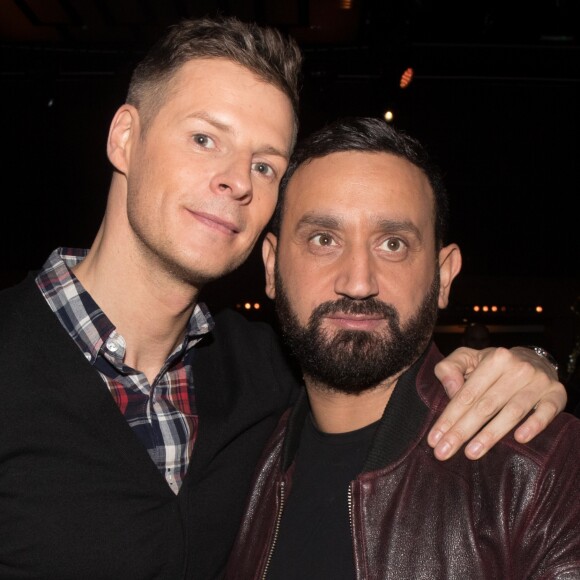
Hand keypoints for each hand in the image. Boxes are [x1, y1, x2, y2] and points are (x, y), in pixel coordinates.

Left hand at [428, 346, 565, 460]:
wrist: (535, 360)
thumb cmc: (493, 365)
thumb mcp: (468, 357)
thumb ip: (450, 368)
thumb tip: (450, 390)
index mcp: (494, 359)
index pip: (467, 394)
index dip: (449, 417)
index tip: (434, 439)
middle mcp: (517, 369)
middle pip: (485, 406)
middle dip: (462, 431)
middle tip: (444, 453)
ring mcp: (538, 382)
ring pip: (511, 412)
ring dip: (490, 435)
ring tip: (470, 453)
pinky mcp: (556, 395)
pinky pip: (545, 412)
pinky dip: (534, 425)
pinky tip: (519, 439)